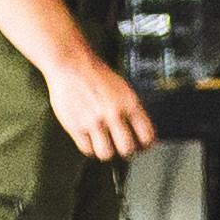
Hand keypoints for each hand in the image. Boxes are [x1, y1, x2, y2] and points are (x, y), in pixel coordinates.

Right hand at [47, 49, 157, 166]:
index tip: (142, 147)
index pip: (147, 136)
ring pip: (106, 154)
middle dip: (126, 151)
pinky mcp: (75, 126)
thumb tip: (140, 134)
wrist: (72, 65)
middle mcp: (113, 114)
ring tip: (105, 145)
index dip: (146, 145)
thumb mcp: (124, 90)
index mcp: (130, 104)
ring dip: (107, 152)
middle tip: (122, 147)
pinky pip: (87, 149)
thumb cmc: (98, 76)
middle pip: (127, 149)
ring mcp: (93, 121)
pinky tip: (91, 141)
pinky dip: (90, 148)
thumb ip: (132, 110)